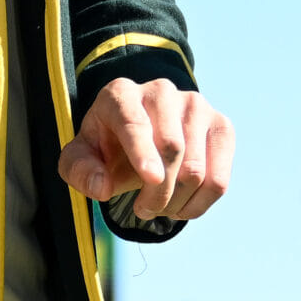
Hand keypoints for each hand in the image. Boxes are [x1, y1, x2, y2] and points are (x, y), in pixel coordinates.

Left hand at [56, 78, 232, 219]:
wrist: (141, 136)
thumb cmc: (108, 147)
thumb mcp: (81, 157)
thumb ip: (79, 170)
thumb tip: (101, 187)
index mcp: (121, 94)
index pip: (136, 122)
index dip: (143, 152)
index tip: (151, 179)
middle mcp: (162, 91)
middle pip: (172, 149)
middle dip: (157, 192)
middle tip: (143, 210)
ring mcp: (197, 106)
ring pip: (196, 169)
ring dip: (175, 202)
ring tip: (160, 206)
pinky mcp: (221, 126)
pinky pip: (219, 179)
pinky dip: (200, 204)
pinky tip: (183, 205)